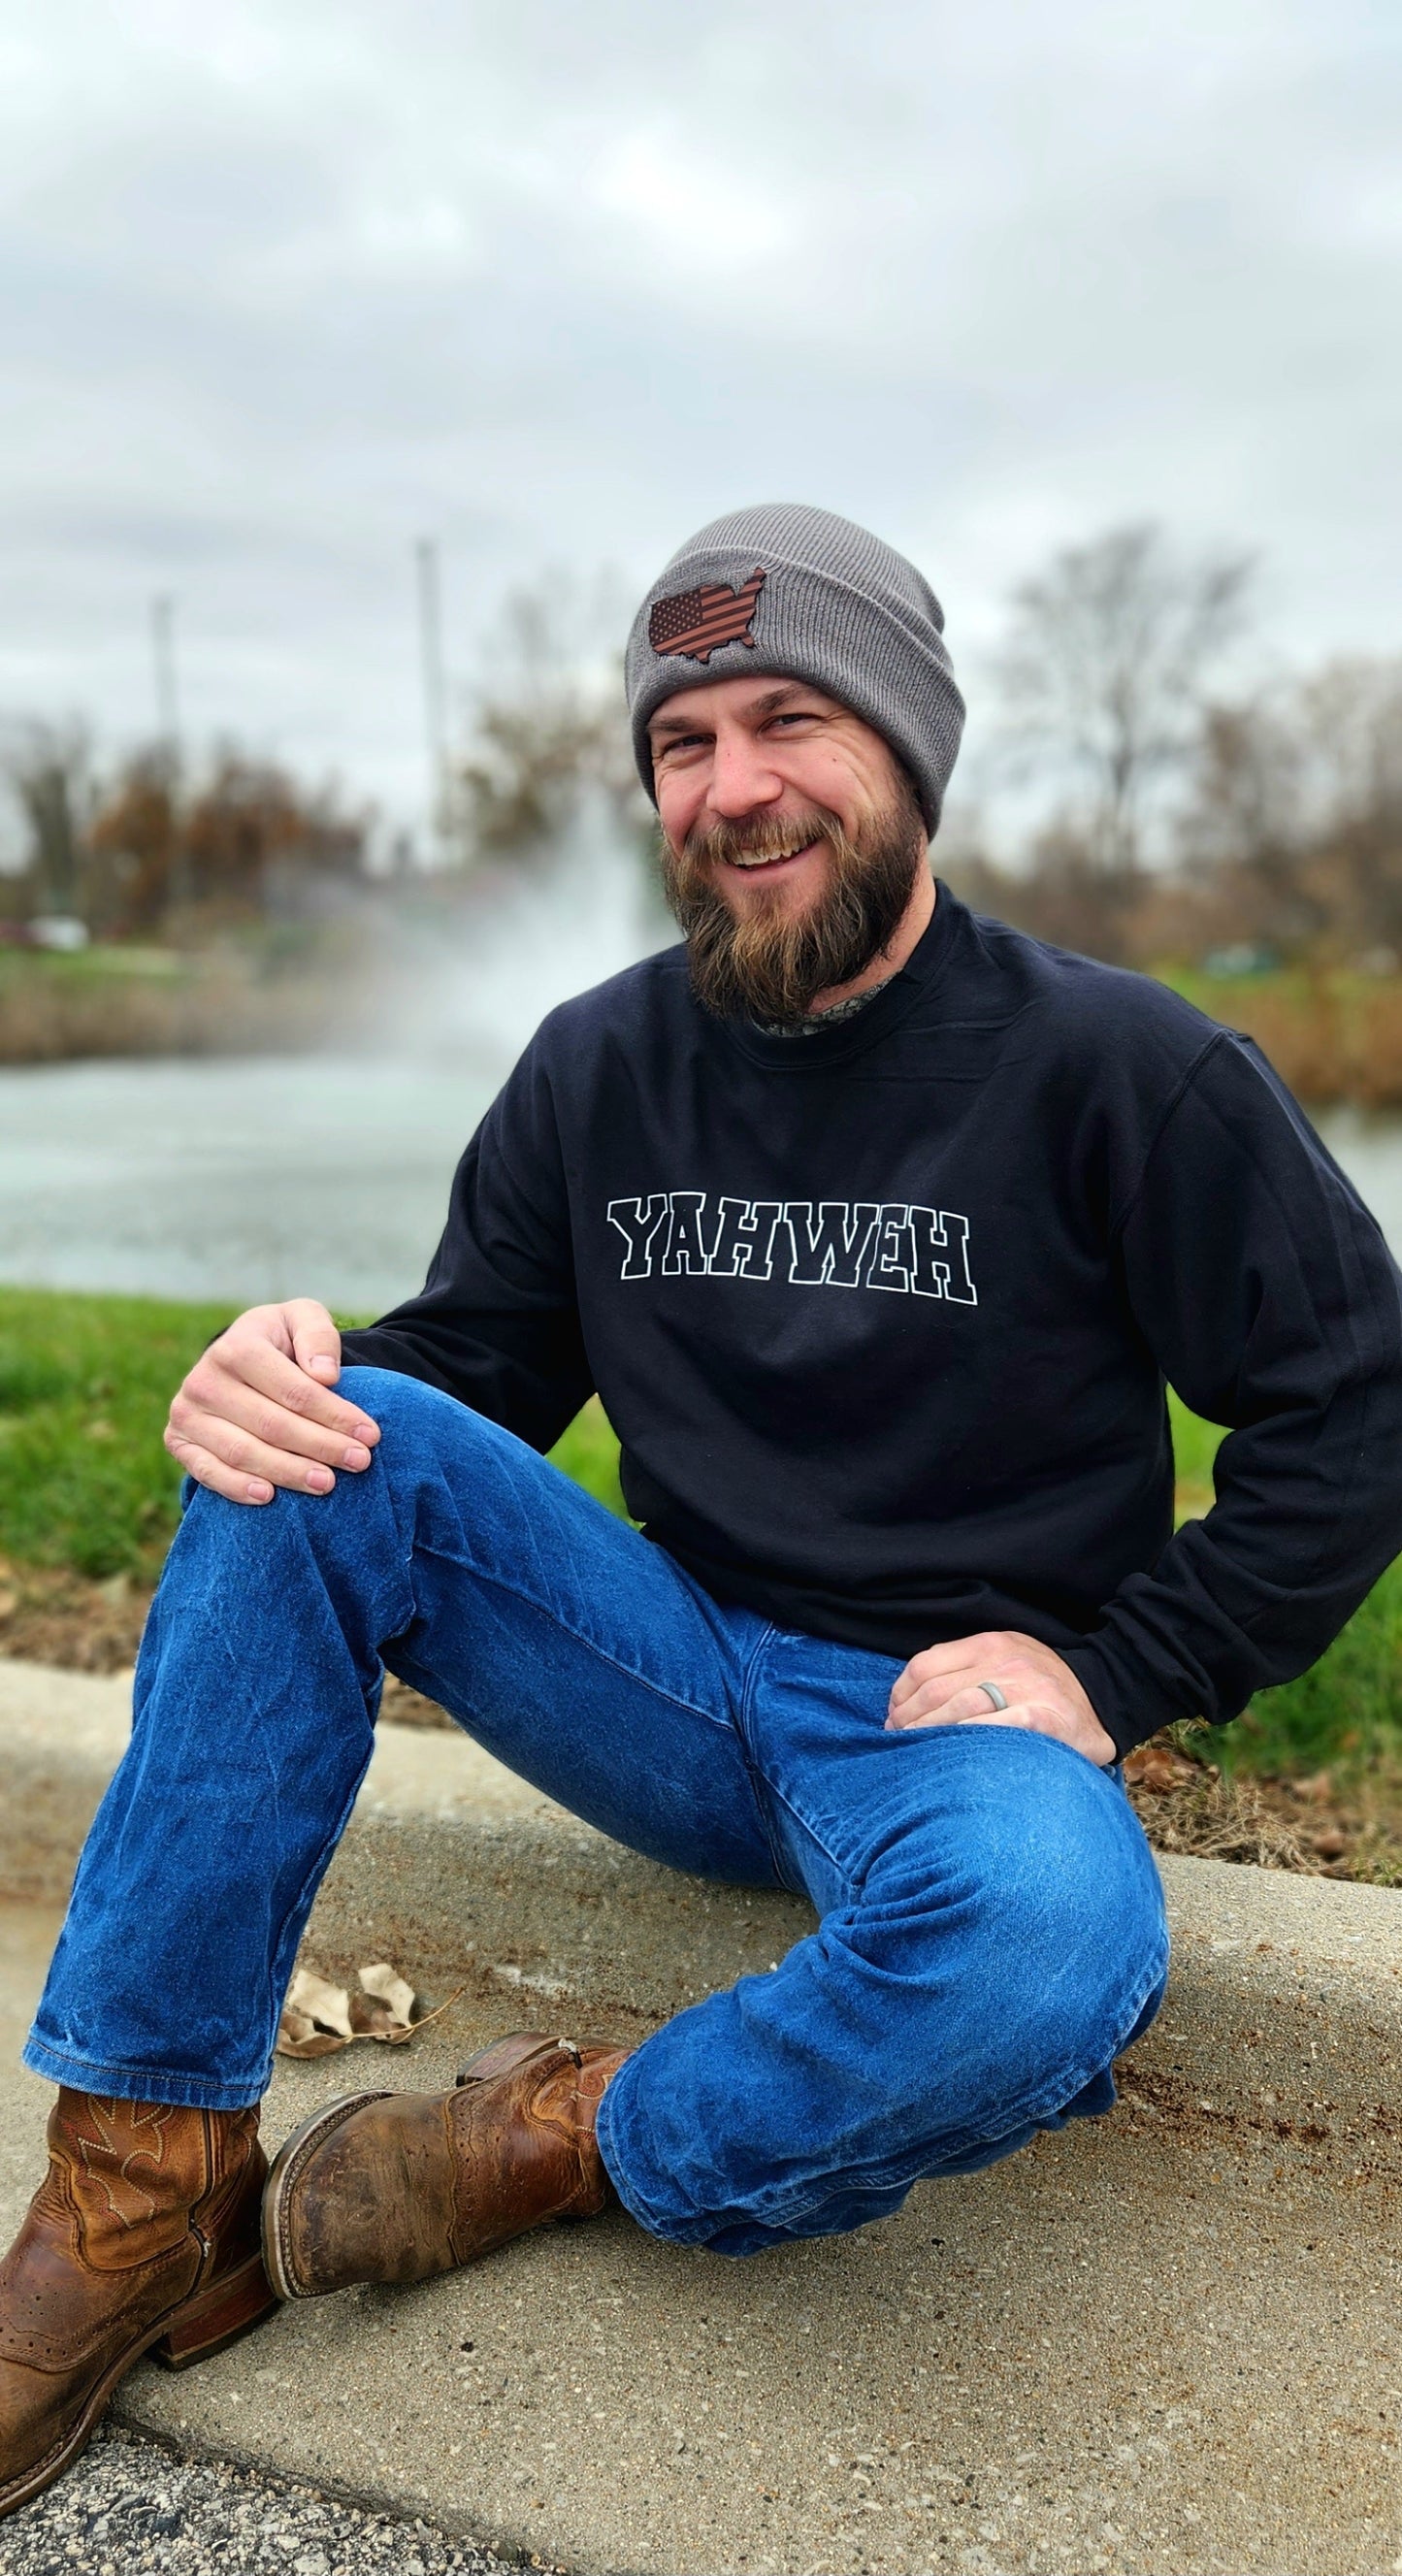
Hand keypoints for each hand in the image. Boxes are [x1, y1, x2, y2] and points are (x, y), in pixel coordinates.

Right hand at [164, 1299, 380, 1506]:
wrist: (241, 1355)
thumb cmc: (281, 1340)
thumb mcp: (303, 1319)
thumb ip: (318, 1336)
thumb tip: (325, 1376)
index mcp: (236, 1346)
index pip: (294, 1391)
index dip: (334, 1415)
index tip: (369, 1435)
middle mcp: (204, 1379)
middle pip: (272, 1425)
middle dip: (321, 1446)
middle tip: (359, 1462)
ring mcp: (187, 1413)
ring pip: (243, 1452)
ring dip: (288, 1472)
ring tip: (327, 1483)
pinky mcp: (178, 1441)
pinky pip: (207, 1471)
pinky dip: (236, 1487)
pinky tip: (269, 1496)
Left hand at [885, 1628, 1115, 1766]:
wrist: (1104, 1699)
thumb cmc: (1045, 1686)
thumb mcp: (1007, 1657)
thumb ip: (967, 1668)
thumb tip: (913, 1698)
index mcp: (990, 1643)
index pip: (925, 1664)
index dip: (899, 1695)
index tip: (892, 1716)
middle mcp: (1003, 1661)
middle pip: (934, 1691)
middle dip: (907, 1720)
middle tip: (898, 1742)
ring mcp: (1023, 1688)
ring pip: (955, 1710)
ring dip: (926, 1735)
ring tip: (915, 1754)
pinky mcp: (1040, 1718)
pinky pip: (989, 1729)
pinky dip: (962, 1743)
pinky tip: (950, 1756)